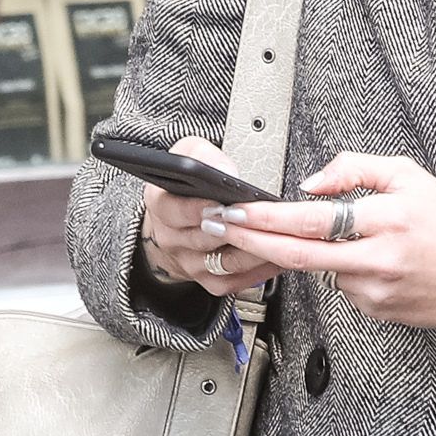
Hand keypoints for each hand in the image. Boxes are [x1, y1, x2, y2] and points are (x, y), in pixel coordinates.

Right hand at [137, 136, 283, 295]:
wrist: (179, 221)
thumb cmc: (187, 186)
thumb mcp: (189, 155)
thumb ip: (205, 156)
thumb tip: (226, 172)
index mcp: (160, 205)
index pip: (173, 210)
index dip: (197, 208)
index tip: (220, 203)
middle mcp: (170, 238)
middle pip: (204, 239)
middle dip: (234, 229)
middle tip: (257, 219)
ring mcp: (189, 263)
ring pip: (226, 262)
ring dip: (253, 249)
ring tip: (275, 235)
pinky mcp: (209, 280)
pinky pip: (236, 281)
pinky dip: (260, 269)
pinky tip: (275, 254)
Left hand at [204, 152, 435, 336]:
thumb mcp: (409, 177)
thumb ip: (354, 169)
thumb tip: (308, 185)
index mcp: (387, 218)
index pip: (311, 219)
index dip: (265, 217)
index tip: (233, 211)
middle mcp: (378, 258)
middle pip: (296, 255)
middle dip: (250, 241)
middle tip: (221, 228)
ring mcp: (375, 291)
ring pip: (320, 269)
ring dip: (313, 253)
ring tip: (357, 240)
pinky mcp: (376, 312)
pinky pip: (343, 287)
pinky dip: (345, 270)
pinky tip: (377, 264)